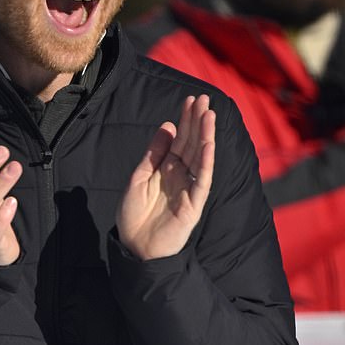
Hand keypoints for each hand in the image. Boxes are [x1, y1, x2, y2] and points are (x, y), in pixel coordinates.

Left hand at [116, 95, 215, 259]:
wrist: (134, 246)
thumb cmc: (134, 214)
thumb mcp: (139, 177)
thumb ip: (154, 153)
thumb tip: (168, 125)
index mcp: (167, 169)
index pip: (180, 140)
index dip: (185, 120)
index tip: (190, 100)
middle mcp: (181, 176)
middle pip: (192, 144)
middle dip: (198, 121)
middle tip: (204, 98)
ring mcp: (189, 189)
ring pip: (200, 158)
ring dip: (206, 136)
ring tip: (209, 114)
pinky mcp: (194, 205)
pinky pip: (202, 180)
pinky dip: (207, 162)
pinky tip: (209, 144)